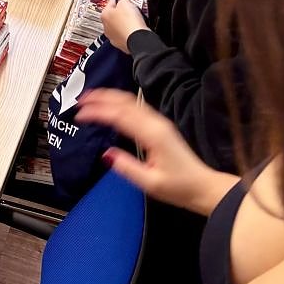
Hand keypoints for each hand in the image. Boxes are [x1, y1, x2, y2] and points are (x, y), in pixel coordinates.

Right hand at [75, 89, 238, 214]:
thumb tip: (106, 154)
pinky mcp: (159, 126)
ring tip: (90, 98)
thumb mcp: (150, 183)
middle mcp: (156, 123)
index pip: (120, 116)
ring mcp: (159, 123)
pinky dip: (119, 102)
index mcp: (152, 135)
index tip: (80, 115)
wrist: (203, 187)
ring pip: (130, 101)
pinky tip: (110, 105)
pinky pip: (135, 106)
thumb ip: (127, 167)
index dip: (98, 112)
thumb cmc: (179, 187)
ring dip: (109, 96)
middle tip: (80, 99)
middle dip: (101, 97)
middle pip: (125, 101)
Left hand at [101, 0, 147, 52]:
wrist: (138, 39)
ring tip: (134, 20)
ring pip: (118, 26)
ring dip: (124, 23)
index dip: (118, 0)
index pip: (110, 3)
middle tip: (130, 9)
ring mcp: (113, 36)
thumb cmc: (130, 22)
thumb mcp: (126, 3)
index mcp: (104, 15)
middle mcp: (106, 27)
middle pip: (113, 16)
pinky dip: (128, 32)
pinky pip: (124, 34)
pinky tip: (134, 29)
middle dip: (121, 12)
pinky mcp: (121, 43)